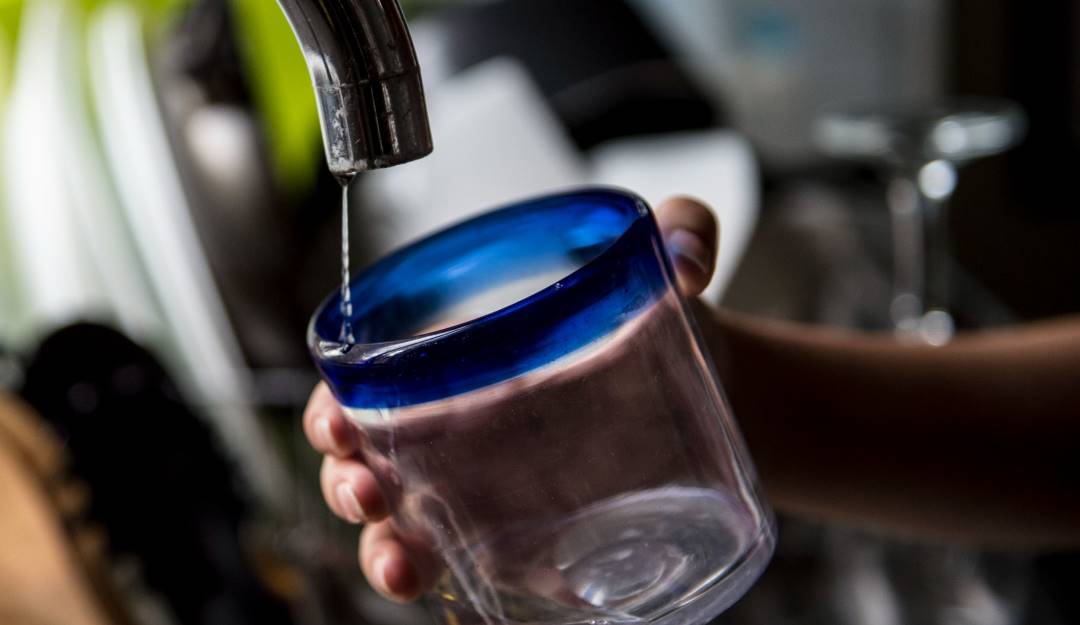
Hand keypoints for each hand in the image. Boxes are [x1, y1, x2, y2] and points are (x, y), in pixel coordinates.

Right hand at [303, 197, 719, 601]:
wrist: (717, 394)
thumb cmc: (665, 322)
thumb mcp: (667, 264)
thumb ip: (683, 230)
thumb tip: (691, 254)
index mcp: (466, 354)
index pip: (372, 377)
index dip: (336, 401)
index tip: (338, 418)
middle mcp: (459, 424)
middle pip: (368, 458)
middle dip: (345, 479)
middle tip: (366, 489)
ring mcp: (484, 487)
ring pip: (400, 522)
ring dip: (379, 547)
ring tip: (399, 564)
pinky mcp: (519, 537)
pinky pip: (459, 563)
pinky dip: (433, 579)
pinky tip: (435, 587)